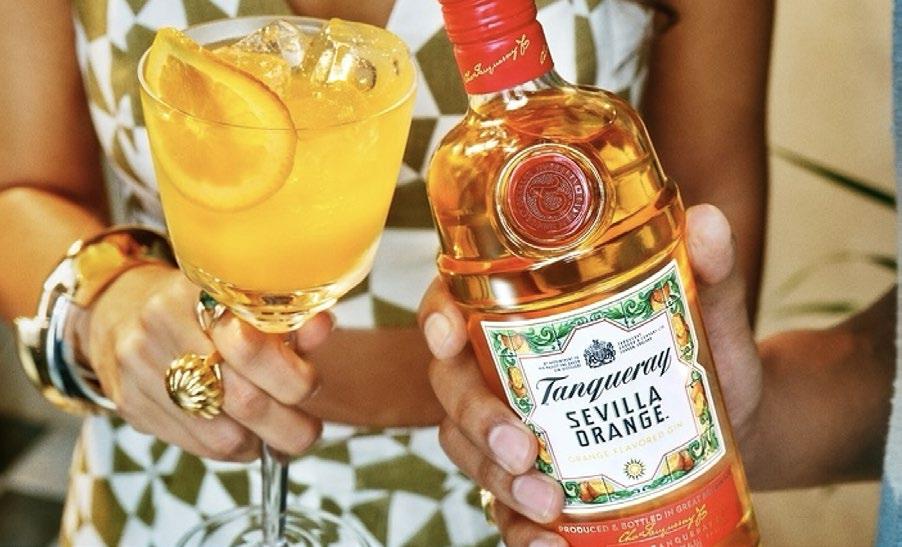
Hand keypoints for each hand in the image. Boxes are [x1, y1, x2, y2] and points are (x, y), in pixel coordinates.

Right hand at [78, 265, 331, 460]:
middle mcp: (162, 326)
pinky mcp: (130, 404)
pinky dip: (230, 448)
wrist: (119, 306)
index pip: (253, 346)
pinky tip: (245, 436)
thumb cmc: (200, 304)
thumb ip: (286, 316)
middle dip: (288, 426)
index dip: (293, 375)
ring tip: (279, 435)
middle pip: (242, 398)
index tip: (311, 386)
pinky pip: (194, 444)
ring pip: (219, 433)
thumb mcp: (242, 297)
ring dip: (260, 443)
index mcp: (198, 291)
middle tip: (309, 432)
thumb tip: (322, 328)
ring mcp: (139, 368)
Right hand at [418, 204, 763, 545]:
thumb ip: (710, 276)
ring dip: (494, 478)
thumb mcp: (710, 320)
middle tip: (522, 448)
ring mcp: (514, 428)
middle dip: (475, 417)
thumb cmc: (705, 362)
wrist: (733, 429)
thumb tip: (706, 221)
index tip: (450, 337)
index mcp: (526, 315)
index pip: (456, 303)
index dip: (437, 317)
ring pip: (465, 449)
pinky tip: (549, 545)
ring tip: (547, 504)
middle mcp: (507, 370)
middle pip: (451, 385)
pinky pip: (502, 507)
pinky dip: (518, 532)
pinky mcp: (532, 481)